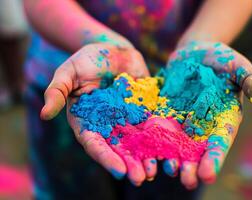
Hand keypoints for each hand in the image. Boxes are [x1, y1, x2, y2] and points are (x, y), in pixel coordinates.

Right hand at [40, 42, 151, 184]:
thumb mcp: (68, 72)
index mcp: (87, 121)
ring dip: (145, 156)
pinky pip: (151, 125)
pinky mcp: (142, 109)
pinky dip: (158, 137)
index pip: (95, 144)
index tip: (119, 171)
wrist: (112, 49)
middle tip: (140, 178)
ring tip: (155, 170)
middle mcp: (107, 124)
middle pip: (118, 148)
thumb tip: (43, 114)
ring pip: (136, 141)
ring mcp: (126, 118)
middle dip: (129, 164)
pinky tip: (168, 148)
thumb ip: (57, 92)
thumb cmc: (86, 59)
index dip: (106, 157)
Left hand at [164, 41, 251, 188]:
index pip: (220, 141)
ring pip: (177, 145)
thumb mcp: (236, 65)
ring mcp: (182, 120)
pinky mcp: (166, 113)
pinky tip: (147, 152)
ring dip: (172, 159)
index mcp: (223, 118)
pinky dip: (154, 142)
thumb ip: (248, 78)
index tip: (208, 174)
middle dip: (192, 166)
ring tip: (166, 171)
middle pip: (197, 150)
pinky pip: (159, 129)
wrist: (195, 52)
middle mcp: (202, 125)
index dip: (215, 157)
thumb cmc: (220, 59)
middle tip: (186, 180)